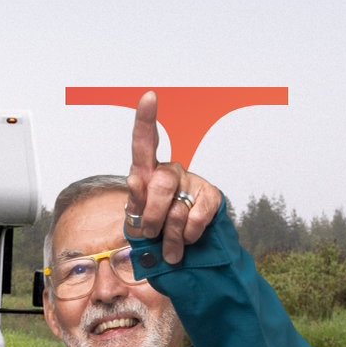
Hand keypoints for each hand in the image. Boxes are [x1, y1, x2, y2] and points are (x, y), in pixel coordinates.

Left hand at [123, 91, 225, 263]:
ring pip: (177, 208)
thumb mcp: (134, 218)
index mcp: (146, 171)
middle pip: (160, 184)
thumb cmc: (150, 229)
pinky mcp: (211, 195)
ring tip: (168, 247)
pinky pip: (197, 217)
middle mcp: (170, 170)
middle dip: (151, 215)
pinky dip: (188, 234)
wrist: (177, 249)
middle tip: (149, 232)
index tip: (149, 97)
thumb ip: (134, 201)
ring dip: (169, 234)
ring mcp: (192, 181)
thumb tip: (138, 178)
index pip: (144, 142)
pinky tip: (186, 238)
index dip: (147, 119)